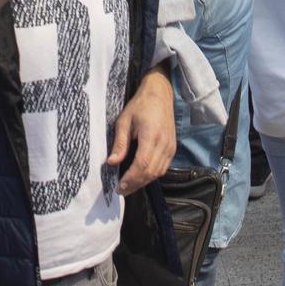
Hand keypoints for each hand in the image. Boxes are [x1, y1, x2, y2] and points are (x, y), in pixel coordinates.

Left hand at [108, 69, 177, 194]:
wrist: (160, 94)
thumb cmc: (140, 105)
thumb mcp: (124, 121)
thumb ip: (120, 143)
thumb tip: (112, 162)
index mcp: (151, 136)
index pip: (142, 164)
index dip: (130, 178)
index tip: (119, 186)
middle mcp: (164, 144)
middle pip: (151, 172)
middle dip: (135, 184)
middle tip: (121, 190)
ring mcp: (170, 147)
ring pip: (158, 172)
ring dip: (143, 182)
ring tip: (129, 186)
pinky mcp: (172, 148)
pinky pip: (163, 168)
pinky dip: (152, 175)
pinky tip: (141, 177)